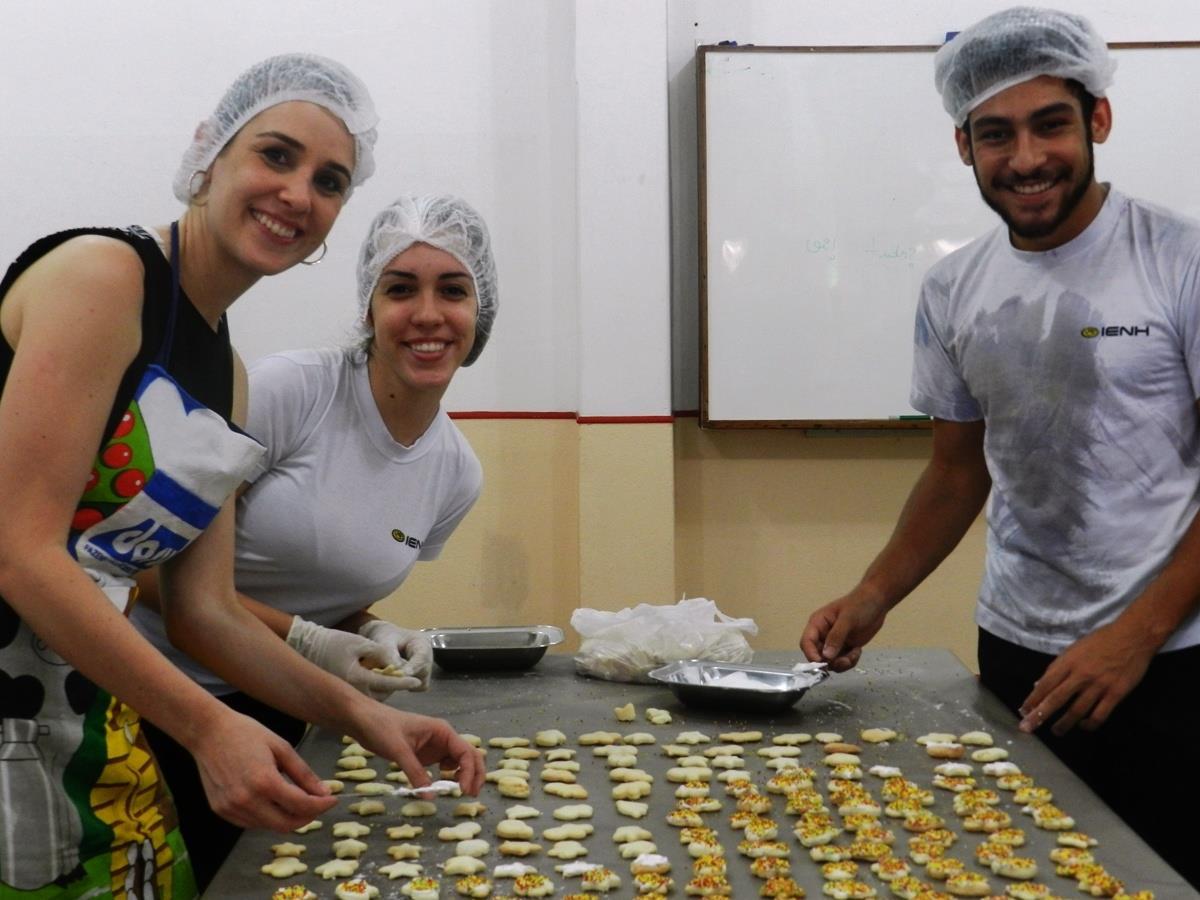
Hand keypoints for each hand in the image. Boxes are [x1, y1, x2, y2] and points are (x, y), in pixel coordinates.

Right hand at [190, 708, 336, 830]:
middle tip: (318, 804)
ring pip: (268, 826)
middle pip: (286, 825)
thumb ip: (303, 773)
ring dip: (287, 817)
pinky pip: (251, 823)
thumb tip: (323, 792)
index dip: (321, 806)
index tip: (332, 799)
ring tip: (297, 800)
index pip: (301, 806)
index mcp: (265, 782)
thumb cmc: (246, 733)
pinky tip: (273, 801)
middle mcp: (247, 801)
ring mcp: (231, 809)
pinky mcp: (221, 811)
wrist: (208, 732)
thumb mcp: (281, 747)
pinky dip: (267, 817)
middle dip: (307, 817)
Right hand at [286, 616, 421, 696]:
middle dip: (393, 686)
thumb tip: (394, 665)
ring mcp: (347, 694)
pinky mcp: (344, 693)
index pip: (386, 683)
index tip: (417, 681)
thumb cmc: (334, 642)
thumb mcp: (360, 643)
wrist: (309, 647)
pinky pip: (364, 695)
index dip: (403, 682)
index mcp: (357, 679)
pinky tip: (375, 677)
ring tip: (389, 675)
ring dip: (383, 688)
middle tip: (402, 675)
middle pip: (381, 695)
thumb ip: (380, 653)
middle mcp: (352, 691)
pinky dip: (373, 689)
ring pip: (373, 697)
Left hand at [352, 707, 484, 796]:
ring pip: (459, 762)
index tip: (463, 791)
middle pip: (469, 756)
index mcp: (442, 731)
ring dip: (464, 776)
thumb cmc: (382, 727)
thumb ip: (415, 773)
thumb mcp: (399, 750)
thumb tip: (430, 797)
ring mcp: (436, 747)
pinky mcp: (426, 755)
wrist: (363, 720)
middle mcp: (443, 738)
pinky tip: (441, 786)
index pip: (466, 752)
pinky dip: (448, 778)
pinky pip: (444, 768)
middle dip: (474, 774)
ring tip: (460, 793)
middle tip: (471, 795)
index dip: (469, 772)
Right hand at [800, 589, 889, 671]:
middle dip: (830, 662)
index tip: (823, 663)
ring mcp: (834, 642)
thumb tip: (826, 655)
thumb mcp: (847, 619)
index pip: (806, 642)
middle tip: (844, 660)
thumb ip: (836, 637)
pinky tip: (858, 651)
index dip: (811, 654)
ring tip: (855, 653)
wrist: (877, 602)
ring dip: (842, 663)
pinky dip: (850, 661)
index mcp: (818, 623)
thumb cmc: (860, 604)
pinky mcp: (844, 647)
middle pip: (817, 656)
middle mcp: (823, 635)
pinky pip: (842, 662)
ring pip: (830, 662)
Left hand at [1017, 620, 1154, 735]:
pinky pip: (1100, 714)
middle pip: (1056, 699)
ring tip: (1056, 731)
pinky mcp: (1116, 693)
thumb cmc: (1100, 640)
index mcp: (1068, 662)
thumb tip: (1039, 685)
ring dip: (1064, 724)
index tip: (1023, 711)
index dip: (1033, 699)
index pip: (1045, 684)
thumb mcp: (1074, 648)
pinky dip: (1089, 724)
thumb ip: (1057, 667)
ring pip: (1076, 710)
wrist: (1132, 636)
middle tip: (1028, 728)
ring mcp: (1099, 685)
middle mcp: (1080, 675)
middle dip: (1039, 715)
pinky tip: (1083, 726)